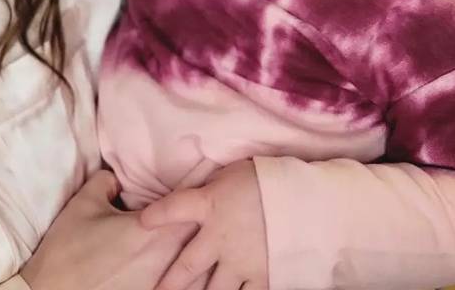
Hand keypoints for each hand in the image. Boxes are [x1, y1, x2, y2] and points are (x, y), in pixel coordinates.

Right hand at [20, 170, 197, 289]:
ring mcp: (163, 285)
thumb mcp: (83, 203)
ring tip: (201, 249)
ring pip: (200, 270)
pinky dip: (188, 281)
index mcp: (156, 230)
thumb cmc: (69, 248)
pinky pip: (184, 289)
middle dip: (203, 226)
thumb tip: (116, 179)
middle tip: (202, 216)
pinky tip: (180, 275)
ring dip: (200, 257)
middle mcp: (168, 260)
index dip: (199, 197)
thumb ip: (105, 181)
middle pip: (203, 239)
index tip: (200, 186)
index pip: (193, 208)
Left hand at [139, 160, 267, 289]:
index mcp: (209, 205)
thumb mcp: (232, 174)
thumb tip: (199, 191)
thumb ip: (212, 188)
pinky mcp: (264, 276)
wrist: (311, 200)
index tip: (143, 222)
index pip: (173, 209)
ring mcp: (241, 262)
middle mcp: (219, 238)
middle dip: (170, 283)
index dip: (156, 216)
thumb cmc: (270, 180)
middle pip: (187, 267)